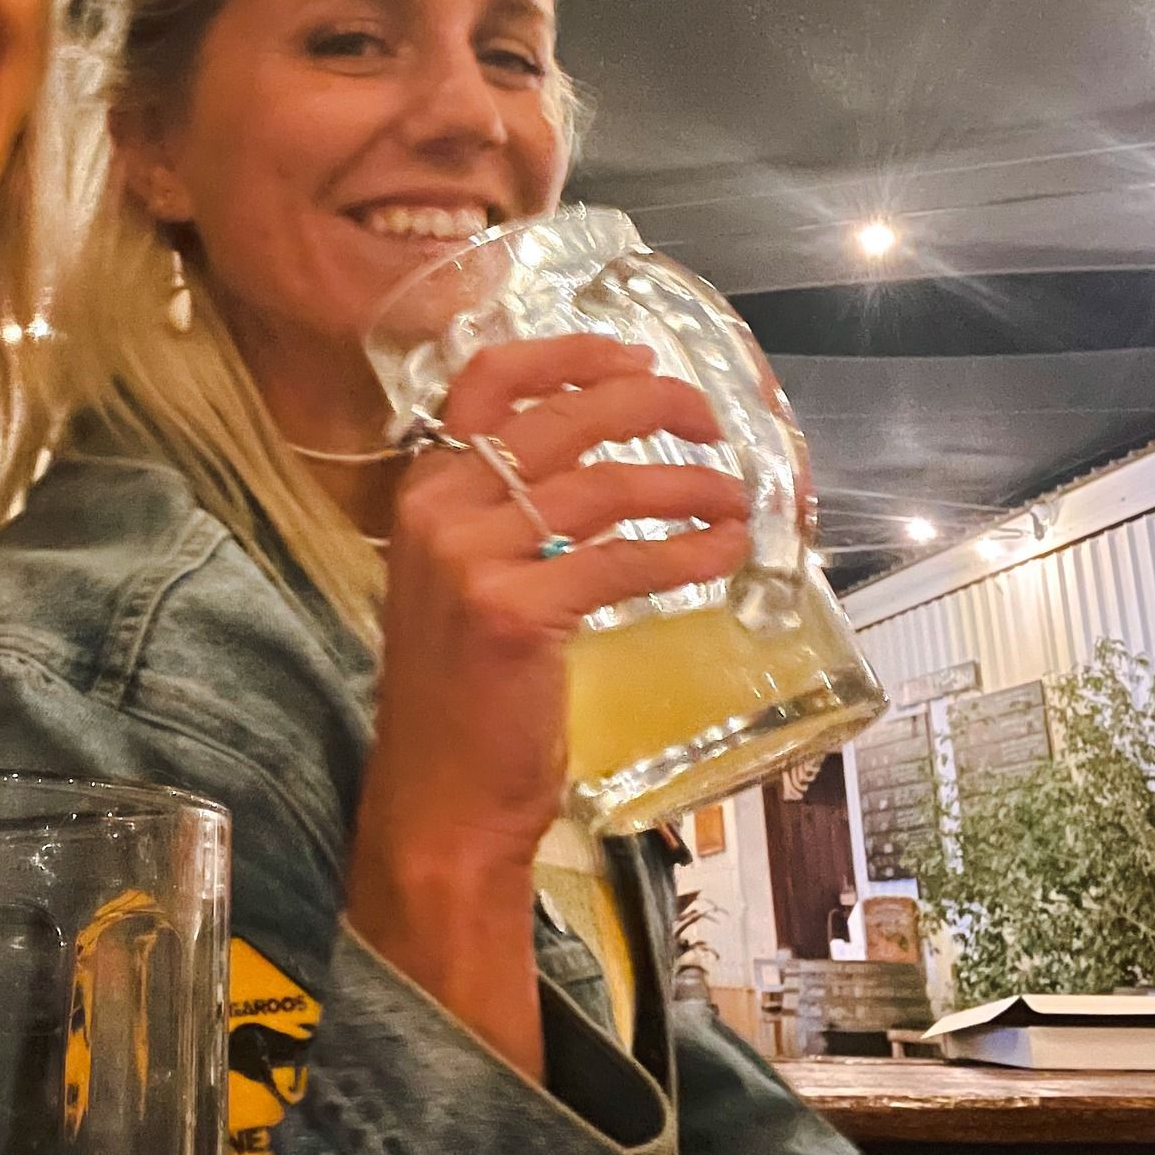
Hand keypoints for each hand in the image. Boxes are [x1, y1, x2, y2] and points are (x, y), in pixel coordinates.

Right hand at [350, 331, 750, 1072]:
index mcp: (421, 494)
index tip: (633, 353)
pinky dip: (686, 550)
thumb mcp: (462, 586)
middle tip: (708, 418)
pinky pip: (623, 560)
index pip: (487, 382)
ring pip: (602, 485)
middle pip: (561, 417)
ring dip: (685, 482)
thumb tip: (592, 472)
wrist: (438, 801)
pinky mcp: (515, 615)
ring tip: (733, 495)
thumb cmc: (463, 702)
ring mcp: (470, 562)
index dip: (568, 353)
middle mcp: (437, 512)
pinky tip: (723, 553)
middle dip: (651, 404)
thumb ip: (504, 521)